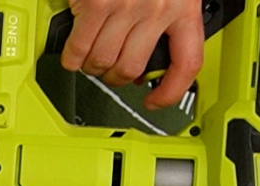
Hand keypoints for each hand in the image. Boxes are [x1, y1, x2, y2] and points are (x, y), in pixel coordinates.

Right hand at [60, 0, 204, 109]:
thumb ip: (167, 8)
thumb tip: (150, 41)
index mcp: (184, 4)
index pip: (187, 63)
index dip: (172, 91)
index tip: (158, 101)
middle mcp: (157, 9)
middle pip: (133, 69)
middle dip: (117, 76)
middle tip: (110, 71)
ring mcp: (125, 8)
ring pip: (104, 63)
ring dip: (92, 67)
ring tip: (88, 60)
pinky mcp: (96, 5)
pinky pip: (80, 48)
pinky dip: (72, 56)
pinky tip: (72, 53)